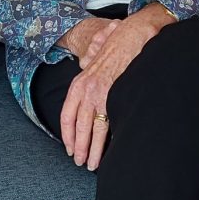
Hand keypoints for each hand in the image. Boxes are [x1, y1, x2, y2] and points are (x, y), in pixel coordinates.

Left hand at [60, 5, 176, 170]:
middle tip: (80, 161)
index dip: (67, 134)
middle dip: (78, 147)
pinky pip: (108, 124)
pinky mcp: (115, 96)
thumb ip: (89, 84)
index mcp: (79, 84)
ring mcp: (100, 94)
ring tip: (92, 164)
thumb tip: (88, 102)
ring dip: (92, 149)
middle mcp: (86, 90)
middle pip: (78, 126)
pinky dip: (106, 140)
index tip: (69, 148)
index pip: (67, 115)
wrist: (131, 36)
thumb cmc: (115, 51)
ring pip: (93, 129)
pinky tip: (107, 151)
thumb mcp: (95, 66)